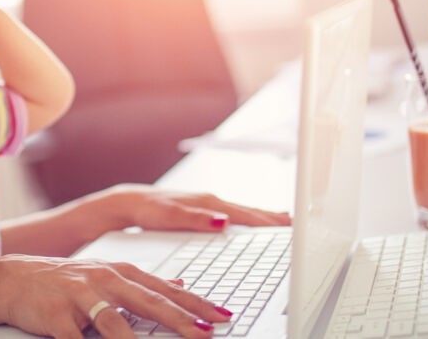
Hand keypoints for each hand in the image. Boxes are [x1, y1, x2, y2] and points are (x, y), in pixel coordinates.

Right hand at [0, 254, 228, 337]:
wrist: (12, 280)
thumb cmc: (63, 282)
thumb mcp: (106, 276)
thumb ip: (143, 284)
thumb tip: (182, 286)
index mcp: (119, 273)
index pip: (165, 290)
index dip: (195, 304)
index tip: (223, 316)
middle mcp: (103, 281)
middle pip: (148, 302)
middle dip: (180, 319)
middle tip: (207, 333)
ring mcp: (79, 297)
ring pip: (113, 322)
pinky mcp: (55, 316)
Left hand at [96, 184, 290, 232]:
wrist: (130, 204)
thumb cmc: (149, 210)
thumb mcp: (170, 216)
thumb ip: (197, 219)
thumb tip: (223, 221)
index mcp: (209, 202)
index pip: (244, 214)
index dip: (266, 222)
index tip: (287, 227)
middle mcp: (211, 201)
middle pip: (249, 211)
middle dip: (272, 218)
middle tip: (297, 223)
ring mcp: (208, 204)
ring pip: (242, 211)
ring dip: (263, 217)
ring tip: (284, 221)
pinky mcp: (203, 209)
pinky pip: (233, 214)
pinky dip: (248, 217)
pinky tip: (252, 222)